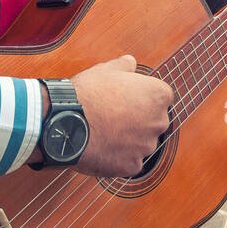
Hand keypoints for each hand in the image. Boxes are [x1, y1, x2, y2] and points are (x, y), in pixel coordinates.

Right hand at [69, 56, 173, 176]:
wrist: (66, 122)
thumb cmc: (87, 93)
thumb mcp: (106, 70)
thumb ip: (124, 66)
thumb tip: (130, 62)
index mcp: (158, 95)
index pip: (160, 98)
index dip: (141, 98)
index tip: (126, 99)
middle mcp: (159, 121)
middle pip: (153, 121)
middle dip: (138, 120)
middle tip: (114, 116)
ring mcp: (146, 146)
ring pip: (141, 143)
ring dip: (129, 140)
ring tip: (104, 132)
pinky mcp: (132, 165)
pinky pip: (130, 161)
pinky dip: (119, 157)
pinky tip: (102, 147)